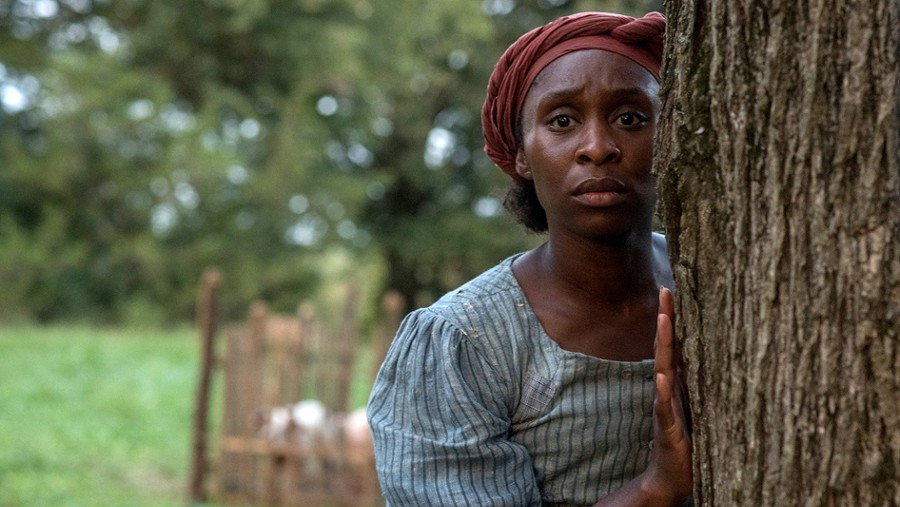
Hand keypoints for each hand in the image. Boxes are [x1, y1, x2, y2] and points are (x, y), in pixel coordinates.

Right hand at [641, 287, 692, 503]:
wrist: (671, 476)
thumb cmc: (689, 443)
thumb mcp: (701, 407)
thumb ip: (702, 384)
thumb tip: (719, 358)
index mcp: (678, 383)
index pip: (675, 344)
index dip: (674, 318)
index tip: (675, 290)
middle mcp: (668, 389)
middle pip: (665, 347)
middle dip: (665, 318)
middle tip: (665, 290)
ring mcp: (665, 406)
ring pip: (662, 368)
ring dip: (661, 344)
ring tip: (662, 320)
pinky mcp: (666, 427)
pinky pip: (663, 405)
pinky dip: (661, 390)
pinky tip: (661, 376)